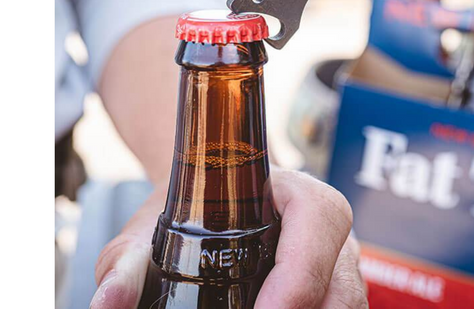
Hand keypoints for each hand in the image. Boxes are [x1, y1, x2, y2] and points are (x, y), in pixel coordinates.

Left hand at [90, 170, 366, 308]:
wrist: (213, 194)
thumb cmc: (193, 201)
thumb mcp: (158, 223)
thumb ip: (127, 261)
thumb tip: (107, 305)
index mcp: (302, 196)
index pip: (318, 229)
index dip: (296, 283)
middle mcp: (332, 231)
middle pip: (341, 288)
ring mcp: (340, 265)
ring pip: (348, 307)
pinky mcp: (335, 291)